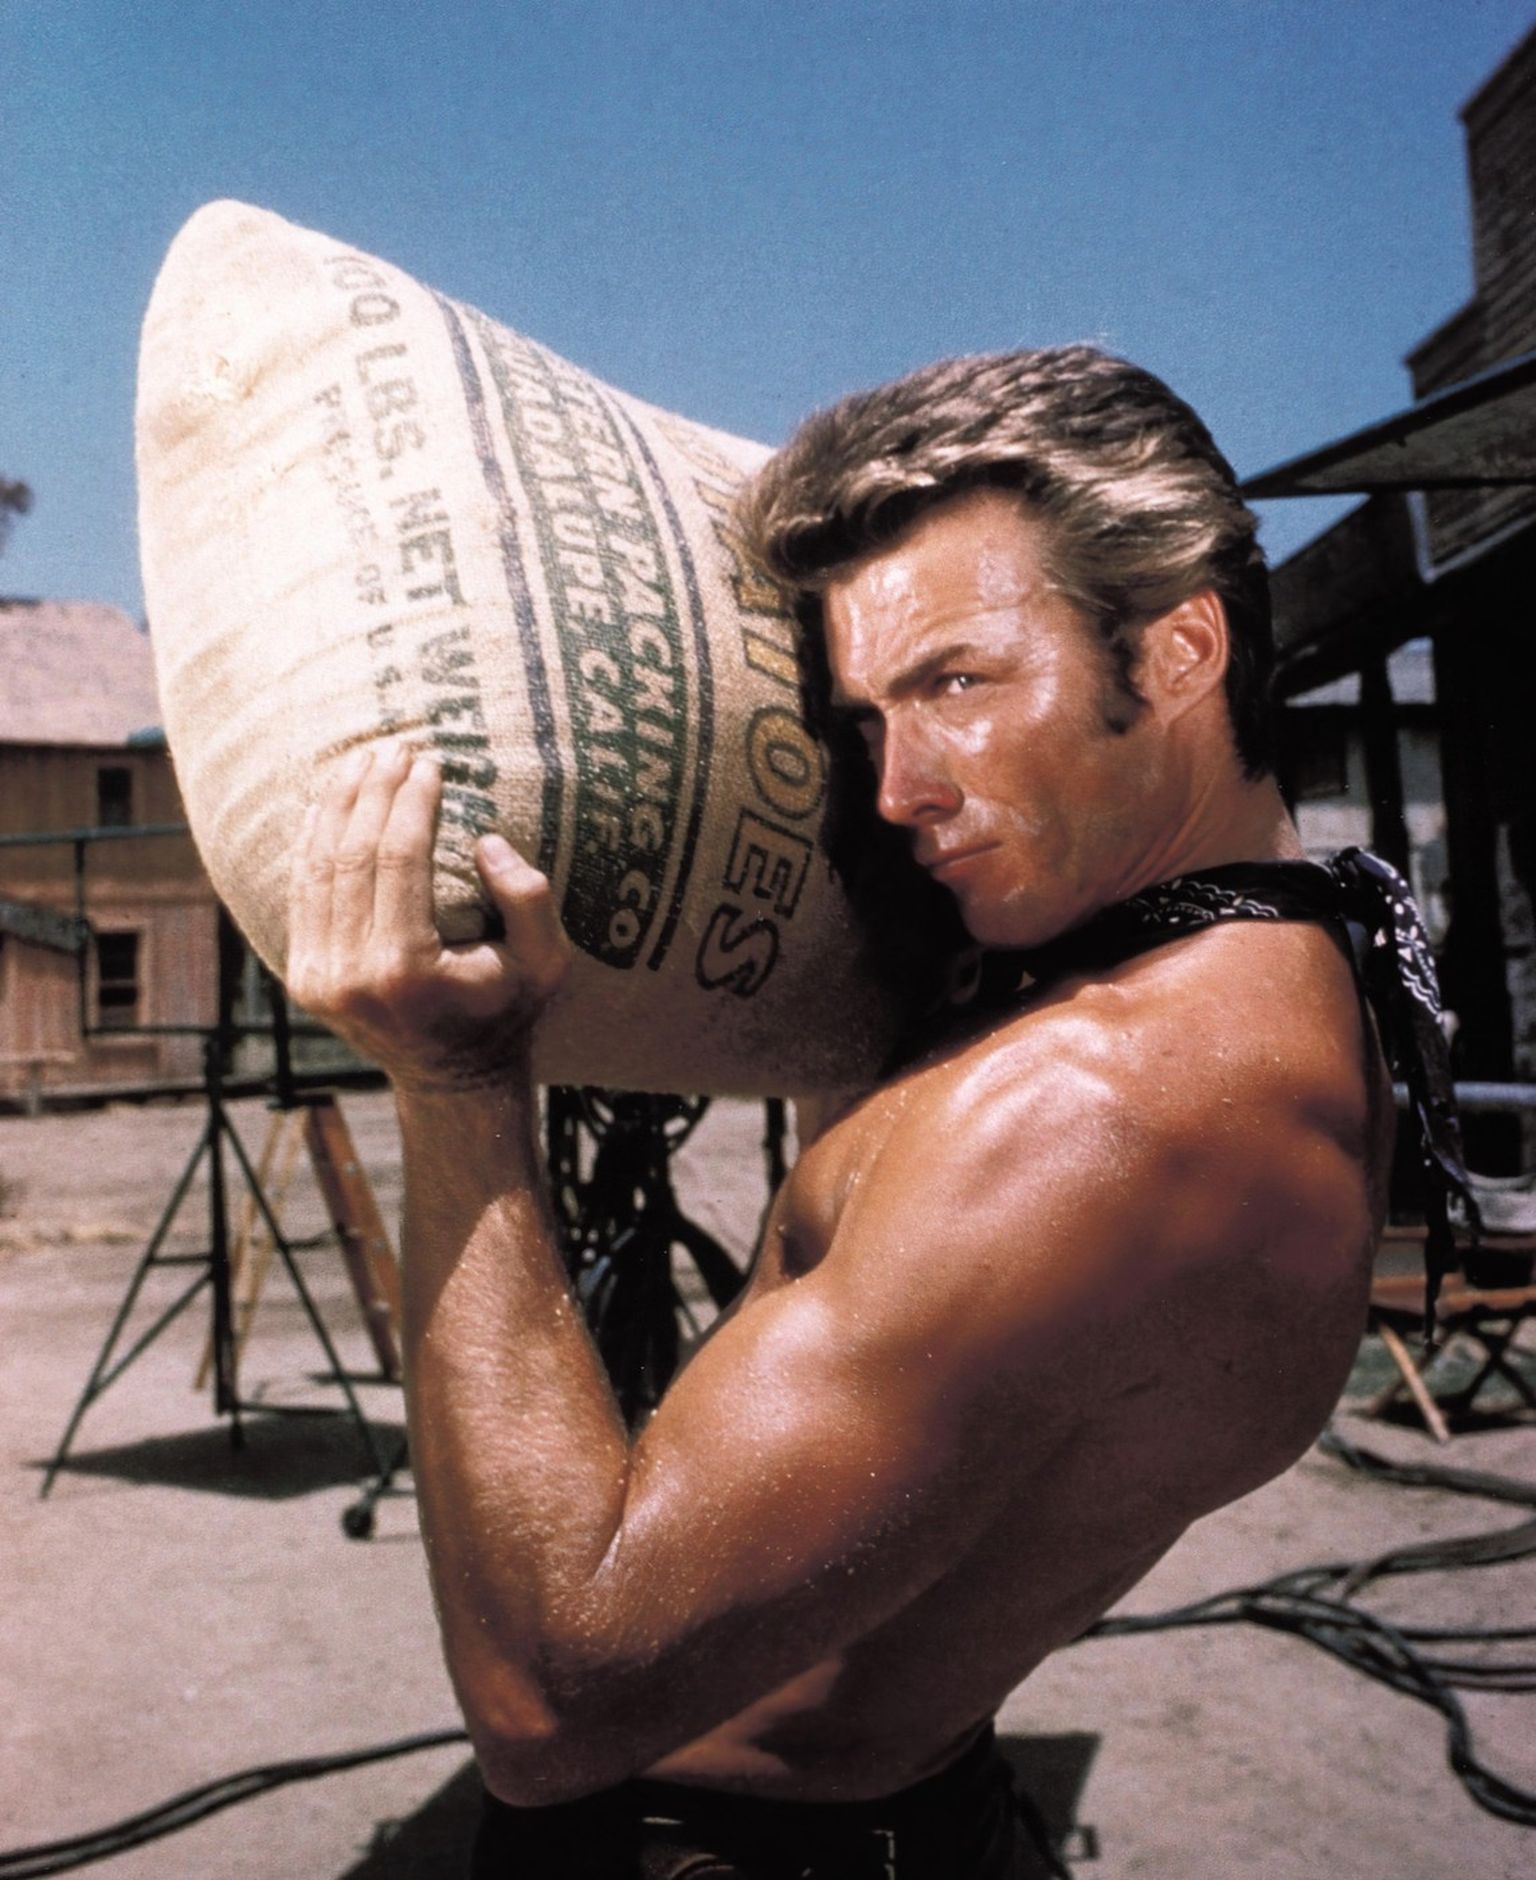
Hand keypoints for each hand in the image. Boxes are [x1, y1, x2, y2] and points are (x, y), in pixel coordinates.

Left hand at [286, 744, 571, 1092]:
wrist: (452, 1082)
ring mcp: (318, 978)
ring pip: (318, 869)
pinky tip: (326, 804)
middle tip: (393, 746)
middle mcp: (350, 975)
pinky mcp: (303, 977)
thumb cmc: (507, 1016)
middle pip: (352, 856)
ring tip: (359, 761)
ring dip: (337, 807)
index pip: (399, 861)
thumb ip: (528, 901)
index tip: (429, 762)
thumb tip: (486, 842)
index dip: (411, 803)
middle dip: (372, 792)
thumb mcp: (546, 964)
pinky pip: (301, 895)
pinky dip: (311, 843)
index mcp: (406, 969)